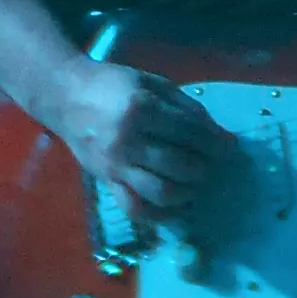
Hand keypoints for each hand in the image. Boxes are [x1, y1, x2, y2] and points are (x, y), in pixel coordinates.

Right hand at [40, 56, 229, 221]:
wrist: (65, 97)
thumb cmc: (113, 84)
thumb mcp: (152, 83)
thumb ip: (186, 107)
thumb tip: (219, 134)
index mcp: (141, 108)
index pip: (189, 132)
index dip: (215, 141)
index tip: (230, 147)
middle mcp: (128, 140)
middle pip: (180, 164)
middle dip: (206, 167)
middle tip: (214, 163)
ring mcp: (116, 165)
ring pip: (161, 191)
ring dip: (188, 191)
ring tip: (196, 181)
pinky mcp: (106, 181)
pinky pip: (135, 208)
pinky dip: (159, 214)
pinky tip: (174, 206)